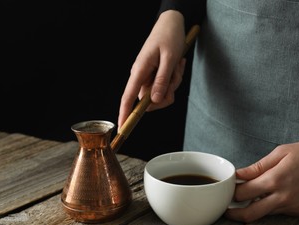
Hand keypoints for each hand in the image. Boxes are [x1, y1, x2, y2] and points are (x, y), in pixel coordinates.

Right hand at [118, 10, 186, 128]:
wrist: (171, 24)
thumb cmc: (169, 37)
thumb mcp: (169, 58)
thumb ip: (162, 80)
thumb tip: (154, 101)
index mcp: (139, 71)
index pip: (128, 97)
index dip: (125, 113)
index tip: (122, 127)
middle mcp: (140, 76)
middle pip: (150, 100)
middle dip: (168, 92)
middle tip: (176, 75)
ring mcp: (147, 77)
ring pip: (160, 94)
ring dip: (173, 83)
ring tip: (177, 65)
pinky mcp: (154, 76)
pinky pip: (165, 86)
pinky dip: (174, 79)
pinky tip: (177, 65)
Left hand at [225, 137, 298, 222]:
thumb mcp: (280, 152)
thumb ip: (257, 167)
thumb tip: (239, 175)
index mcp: (275, 179)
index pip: (243, 193)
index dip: (233, 192)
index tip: (230, 189)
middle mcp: (283, 197)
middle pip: (250, 214)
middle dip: (235, 214)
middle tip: (228, 210)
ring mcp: (294, 207)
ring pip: (266, 214)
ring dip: (256, 207)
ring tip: (254, 196)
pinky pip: (281, 212)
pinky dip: (274, 206)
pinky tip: (277, 194)